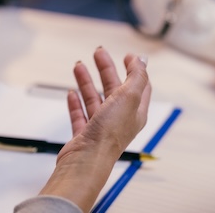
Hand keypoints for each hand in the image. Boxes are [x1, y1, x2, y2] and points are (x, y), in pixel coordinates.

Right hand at [39, 47, 150, 211]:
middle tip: (98, 52)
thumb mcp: (130, 97)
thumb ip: (137, 77)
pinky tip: (71, 92)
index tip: (126, 55)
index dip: (134, 69)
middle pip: (115, 88)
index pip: (139, 86)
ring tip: (78, 65)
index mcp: (135, 112)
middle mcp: (120, 119)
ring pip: (95, 99)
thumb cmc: (109, 133)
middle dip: (106, 69)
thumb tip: (143, 60)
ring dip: (87, 81)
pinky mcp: (84, 135)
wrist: (86, 160)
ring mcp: (101, 128)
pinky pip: (80, 115)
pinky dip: (76, 102)